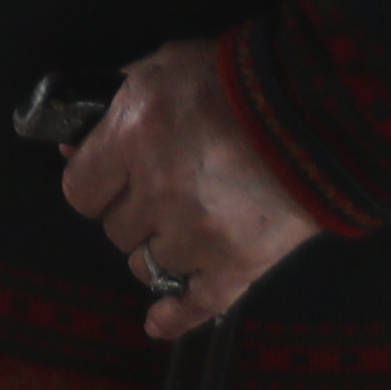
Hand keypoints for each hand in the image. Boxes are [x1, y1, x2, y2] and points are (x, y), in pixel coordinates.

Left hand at [60, 40, 328, 336]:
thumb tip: (72, 145)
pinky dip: (176, 316)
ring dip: (159, 248)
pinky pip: (196, 304)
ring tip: (184, 224)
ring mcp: (197, 234)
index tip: (110, 178)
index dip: (95, 184)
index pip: (80, 191)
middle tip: (162, 188)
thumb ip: (114, 103)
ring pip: (146, 266)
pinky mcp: (238, 263)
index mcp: (134, 136)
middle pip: (116, 230)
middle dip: (132, 210)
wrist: (318, 109)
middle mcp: (158, 192)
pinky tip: (158, 323)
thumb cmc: (234, 78)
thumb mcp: (163, 66)